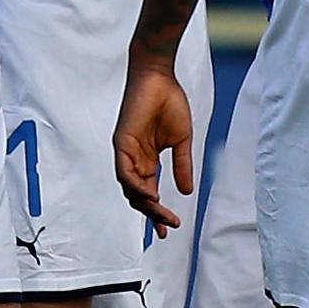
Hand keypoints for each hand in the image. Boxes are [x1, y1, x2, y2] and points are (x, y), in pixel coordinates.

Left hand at [112, 53, 194, 229]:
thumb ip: (182, 166)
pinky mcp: (121, 142)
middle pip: (139, 195)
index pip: (149, 192)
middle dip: (153, 213)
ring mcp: (126, 152)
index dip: (157, 212)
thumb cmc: (169, 103)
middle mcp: (134, 159)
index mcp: (147, 159)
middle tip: (168, 226)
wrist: (160, 77)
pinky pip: (124, 171)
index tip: (168, 230)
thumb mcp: (181, 141)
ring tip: (161, 214)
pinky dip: (135, 185)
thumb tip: (187, 192)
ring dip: (145, 203)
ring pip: (130, 187)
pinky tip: (148, 195)